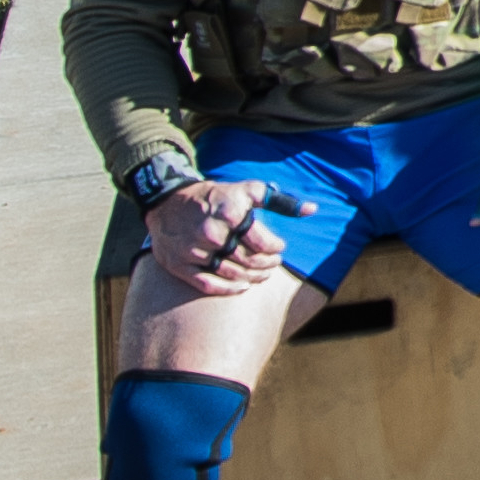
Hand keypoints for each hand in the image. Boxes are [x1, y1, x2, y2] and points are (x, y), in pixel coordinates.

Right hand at [142, 175, 281, 297]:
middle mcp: (211, 232)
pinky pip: (209, 285)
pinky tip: (243, 287)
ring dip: (253, 277)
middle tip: (274, 264)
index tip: (279, 248)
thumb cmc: (215, 197)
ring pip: (232, 274)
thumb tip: (312, 209)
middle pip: (249, 260)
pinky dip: (229, 289)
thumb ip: (279, 201)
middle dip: (267, 265)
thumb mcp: (246, 190)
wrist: (168, 202)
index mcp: (230, 213)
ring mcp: (194, 250)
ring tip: (262, 274)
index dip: (275, 248)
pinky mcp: (180, 264)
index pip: (263, 242)